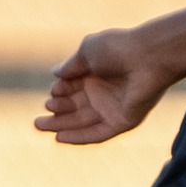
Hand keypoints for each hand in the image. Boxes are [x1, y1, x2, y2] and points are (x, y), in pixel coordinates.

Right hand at [36, 24, 181, 146]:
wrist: (148, 57)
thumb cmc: (118, 48)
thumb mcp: (87, 51)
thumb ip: (71, 66)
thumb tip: (55, 74)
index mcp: (96, 73)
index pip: (71, 88)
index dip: (59, 92)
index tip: (53, 92)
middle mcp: (104, 92)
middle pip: (74, 108)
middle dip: (55, 114)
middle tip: (37, 121)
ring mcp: (113, 108)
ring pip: (82, 122)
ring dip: (61, 126)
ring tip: (39, 127)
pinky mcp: (123, 121)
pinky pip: (98, 134)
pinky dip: (79, 137)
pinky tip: (59, 138)